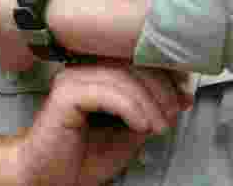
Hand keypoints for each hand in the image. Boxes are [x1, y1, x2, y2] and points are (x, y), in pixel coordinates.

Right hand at [13, 59, 192, 185]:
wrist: (47, 179)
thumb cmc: (82, 158)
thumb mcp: (129, 134)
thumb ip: (150, 112)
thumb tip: (179, 97)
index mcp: (98, 72)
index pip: (137, 59)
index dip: (166, 74)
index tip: (185, 95)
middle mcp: (84, 69)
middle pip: (133, 64)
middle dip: (161, 89)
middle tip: (175, 113)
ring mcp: (73, 79)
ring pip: (123, 77)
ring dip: (149, 101)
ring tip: (161, 125)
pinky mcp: (65, 94)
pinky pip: (107, 92)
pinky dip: (131, 108)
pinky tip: (142, 126)